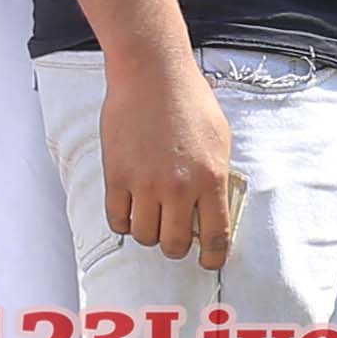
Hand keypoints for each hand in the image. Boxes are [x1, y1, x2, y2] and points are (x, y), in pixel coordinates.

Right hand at [101, 51, 236, 268]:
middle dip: (176, 245)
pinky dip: (124, 221)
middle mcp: (178, 187)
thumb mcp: (220, 140)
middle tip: (175, 234)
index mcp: (210, 179)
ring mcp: (145, 184)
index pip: (216, 236)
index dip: (213, 257)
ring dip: (149, 232)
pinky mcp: (117, 176)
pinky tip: (130, 209)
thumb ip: (216, 177)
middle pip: (174, 244)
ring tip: (152, 217)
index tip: (209, 262)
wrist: (152, 75)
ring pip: (145, 236)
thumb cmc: (189, 101)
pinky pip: (117, 219)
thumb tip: (212, 208)